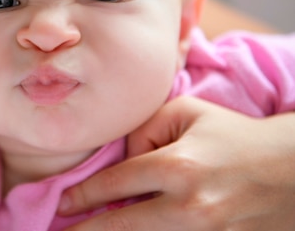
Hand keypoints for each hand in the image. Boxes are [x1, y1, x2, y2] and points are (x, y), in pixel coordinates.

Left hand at [58, 96, 294, 230]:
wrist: (292, 171)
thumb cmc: (232, 135)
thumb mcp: (185, 113)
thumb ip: (143, 131)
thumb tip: (122, 161)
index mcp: (177, 166)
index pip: (115, 185)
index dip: (82, 197)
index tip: (62, 205)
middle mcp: (190, 207)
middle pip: (122, 228)